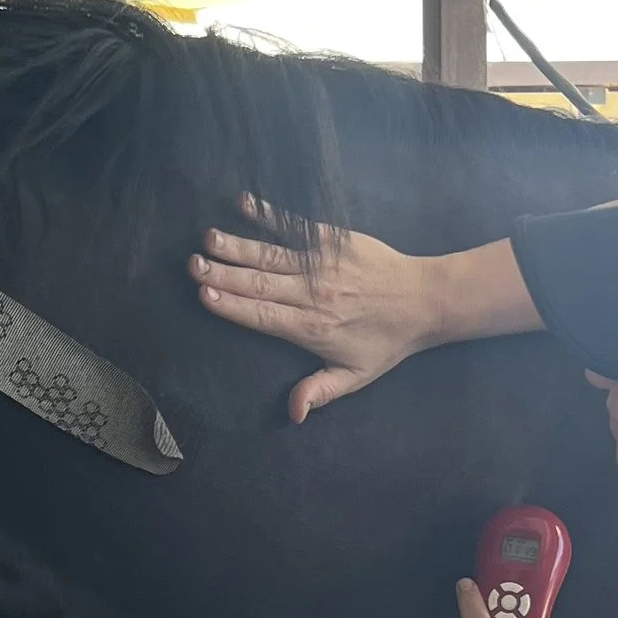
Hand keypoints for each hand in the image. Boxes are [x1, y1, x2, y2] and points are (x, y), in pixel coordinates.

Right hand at [189, 204, 536, 421]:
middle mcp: (313, 294)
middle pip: (259, 283)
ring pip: (272, 254)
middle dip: (223, 274)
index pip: (262, 316)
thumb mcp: (356, 375)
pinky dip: (270, 215)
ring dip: (238, 245)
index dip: (231, 306)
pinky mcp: (333, 240)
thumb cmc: (387, 341)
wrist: (425, 301)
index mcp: (312, 328)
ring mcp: (323, 264)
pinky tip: (245, 203)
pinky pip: (296, 226)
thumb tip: (293, 414)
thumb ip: (320, 390)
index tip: (202, 295)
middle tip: (192, 265)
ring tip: (208, 238)